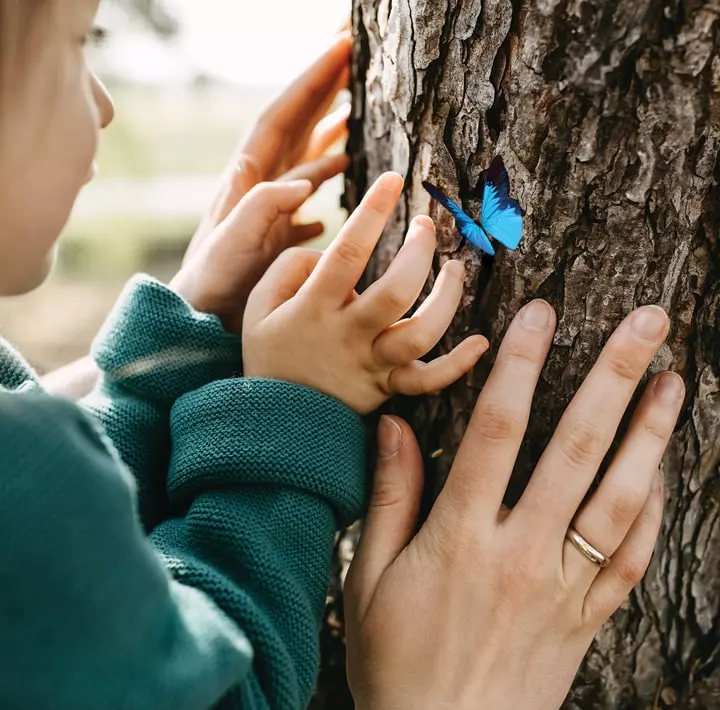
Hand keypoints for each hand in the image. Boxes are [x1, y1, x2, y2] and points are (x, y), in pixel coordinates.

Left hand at [173, 33, 351, 324]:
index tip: (342, 46)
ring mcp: (270, 209)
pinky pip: (306, 202)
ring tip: (355, 114)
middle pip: (296, 125)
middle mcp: (260, 185)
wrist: (199, 316)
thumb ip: (264, 207)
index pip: (283, 115)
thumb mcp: (233, 242)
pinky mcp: (277, 234)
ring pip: (305, 159)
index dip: (312, 81)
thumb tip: (304, 181)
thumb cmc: (212, 283)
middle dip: (323, 90)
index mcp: (249, 178)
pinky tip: (338, 189)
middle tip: (353, 57)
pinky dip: (324, 189)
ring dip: (329, 134)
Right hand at [242, 173, 488, 413]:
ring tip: (456, 268)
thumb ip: (288, 268)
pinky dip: (458, 365)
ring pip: (421, 332)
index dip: (372, 211)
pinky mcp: (387, 387)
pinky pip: (427, 381)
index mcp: (314, 308)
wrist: (275, 421)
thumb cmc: (269, 354)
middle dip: (419, 251)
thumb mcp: (257, 306)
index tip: (393, 179)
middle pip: (396, 290)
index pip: (348, 252)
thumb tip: (327, 253)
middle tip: (426, 225)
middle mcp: (348, 335)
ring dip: (448, 298)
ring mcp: (371, 364)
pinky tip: (481, 343)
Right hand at [345, 302, 683, 709]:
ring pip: (620, 497)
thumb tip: (395, 427)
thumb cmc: (396, 662)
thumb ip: (389, 496)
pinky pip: (632, 557)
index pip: (497, 429)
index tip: (539, 315)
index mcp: (461, 536)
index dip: (519, 364)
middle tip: (646, 323)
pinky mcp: (588, 618)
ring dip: (650, 434)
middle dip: (613, 376)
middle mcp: (522, 552)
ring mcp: (563, 586)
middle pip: (576, 447)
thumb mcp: (370, 577)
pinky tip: (665, 469)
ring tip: (672, 380)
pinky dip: (655, 509)